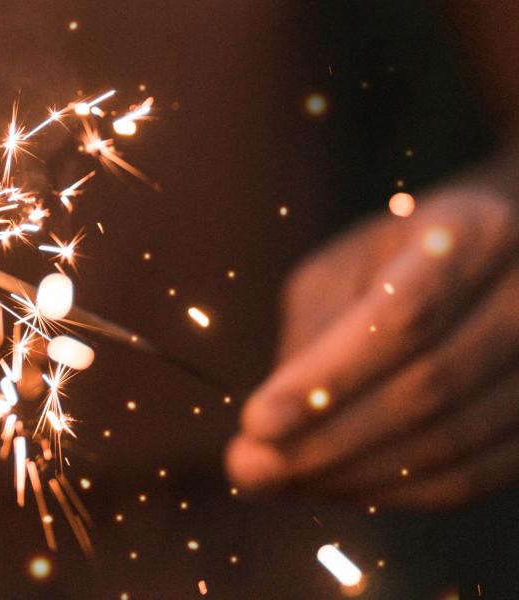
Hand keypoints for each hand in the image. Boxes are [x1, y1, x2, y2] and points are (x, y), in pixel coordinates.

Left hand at [226, 189, 518, 509]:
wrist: (497, 266)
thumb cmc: (397, 264)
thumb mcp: (343, 270)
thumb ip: (312, 336)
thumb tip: (267, 436)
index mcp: (472, 235)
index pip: (401, 320)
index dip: (327, 379)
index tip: (256, 423)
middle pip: (427, 387)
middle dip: (327, 440)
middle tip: (251, 469)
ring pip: (451, 442)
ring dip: (354, 475)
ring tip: (280, 481)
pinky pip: (473, 477)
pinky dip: (396, 493)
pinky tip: (337, 487)